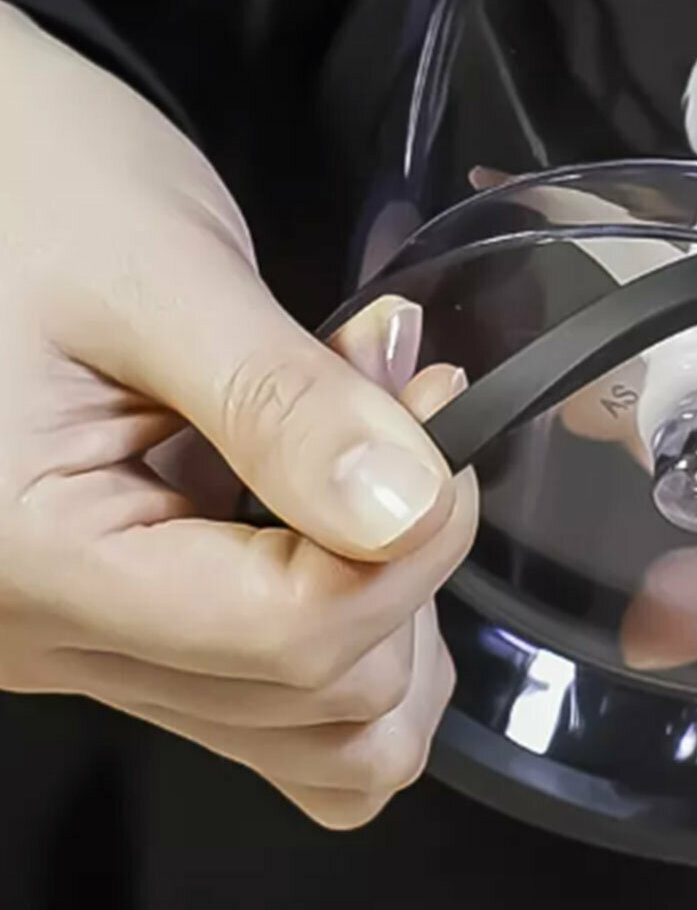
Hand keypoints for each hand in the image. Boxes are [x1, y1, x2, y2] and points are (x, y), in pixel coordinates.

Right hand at [0, 4, 478, 825]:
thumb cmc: (27, 186)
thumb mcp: (158, 271)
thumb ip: (279, 402)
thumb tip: (406, 511)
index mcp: (34, 558)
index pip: (295, 636)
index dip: (417, 539)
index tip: (442, 408)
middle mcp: (50, 634)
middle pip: (318, 696)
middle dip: (408, 553)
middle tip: (404, 404)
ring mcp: (86, 634)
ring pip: (309, 723)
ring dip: (392, 598)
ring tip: (374, 453)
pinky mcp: (122, 609)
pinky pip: (271, 683)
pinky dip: (351, 610)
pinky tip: (345, 501)